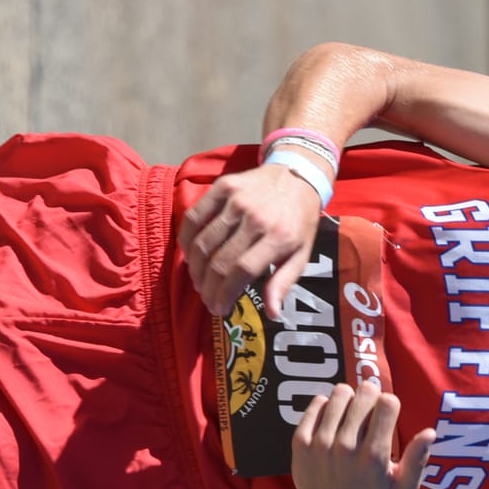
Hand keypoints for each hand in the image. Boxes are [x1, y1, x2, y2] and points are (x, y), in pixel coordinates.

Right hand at [179, 163, 319, 320]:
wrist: (297, 175)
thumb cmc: (299, 220)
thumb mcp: (302, 253)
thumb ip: (285, 282)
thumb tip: (272, 313)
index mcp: (279, 237)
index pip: (242, 270)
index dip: (225, 294)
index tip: (219, 309)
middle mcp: (256, 218)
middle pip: (220, 260)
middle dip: (208, 287)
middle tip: (207, 299)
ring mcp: (237, 200)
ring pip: (203, 241)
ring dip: (195, 268)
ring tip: (199, 281)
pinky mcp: (223, 186)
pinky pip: (194, 217)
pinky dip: (186, 240)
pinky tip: (189, 255)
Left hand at [290, 378, 435, 488]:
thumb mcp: (403, 486)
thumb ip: (418, 459)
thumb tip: (430, 432)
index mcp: (373, 455)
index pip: (387, 403)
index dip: (390, 403)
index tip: (387, 413)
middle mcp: (345, 447)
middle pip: (364, 393)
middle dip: (371, 396)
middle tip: (369, 410)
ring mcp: (320, 443)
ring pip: (340, 394)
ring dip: (349, 398)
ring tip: (351, 412)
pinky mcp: (300, 442)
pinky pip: (317, 404)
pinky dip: (326, 406)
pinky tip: (333, 418)